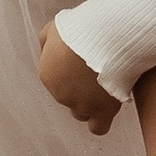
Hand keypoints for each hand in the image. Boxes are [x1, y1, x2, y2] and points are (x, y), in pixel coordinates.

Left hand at [38, 19, 120, 135]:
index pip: (56, 82)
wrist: (106, 36)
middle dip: (81, 88)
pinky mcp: (102, 110)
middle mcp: (60, 94)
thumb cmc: (82, 28)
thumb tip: (47, 49)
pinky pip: (98, 127)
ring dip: (90, 104)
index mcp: (47, 75)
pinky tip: (108, 109)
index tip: (85, 63)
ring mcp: (81, 104)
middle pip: (69, 98)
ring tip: (104, 88)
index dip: (72, 73)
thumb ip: (47, 42)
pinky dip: (101, 121)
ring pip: (81, 113)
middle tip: (96, 73)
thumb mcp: (54, 27)